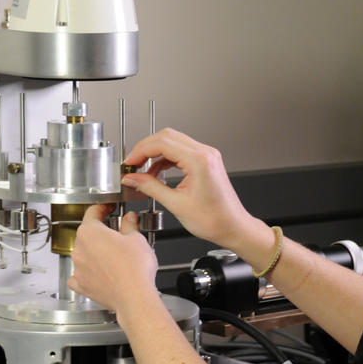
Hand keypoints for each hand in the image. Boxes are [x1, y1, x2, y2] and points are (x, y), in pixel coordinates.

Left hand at [68, 204, 156, 314]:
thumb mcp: (137, 239)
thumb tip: (129, 219)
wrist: (134, 297)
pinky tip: (99, 273)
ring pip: (84, 255)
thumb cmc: (135, 269)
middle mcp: (79, 249)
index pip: (93, 212)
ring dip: (95, 253)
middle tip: (117, 235)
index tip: (108, 208)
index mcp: (90, 232)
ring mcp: (78, 268)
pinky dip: (87, 273)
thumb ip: (129, 226)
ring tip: (114, 258)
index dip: (103, 208)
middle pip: (87, 235)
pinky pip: (79, 276)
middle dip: (101, 233)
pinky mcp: (81, 285)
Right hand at [119, 128, 259, 250]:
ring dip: (155, 153)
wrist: (233, 227)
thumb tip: (133, 179)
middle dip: (146, 149)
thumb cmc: (214, 220)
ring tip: (142, 170)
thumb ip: (151, 187)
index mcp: (199, 161)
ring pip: (174, 142)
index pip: (162, 143)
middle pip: (167, 137)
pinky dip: (166, 159)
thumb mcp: (176, 204)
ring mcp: (207, 156)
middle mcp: (205, 154)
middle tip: (132, 164)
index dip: (141, 151)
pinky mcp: (207, 162)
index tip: (129, 163)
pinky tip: (157, 172)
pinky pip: (182, 152)